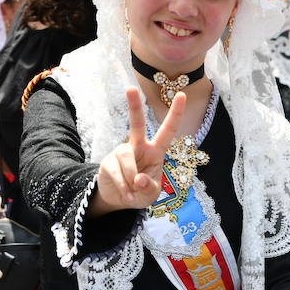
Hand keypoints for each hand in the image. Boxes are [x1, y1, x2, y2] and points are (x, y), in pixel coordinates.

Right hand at [92, 87, 185, 215]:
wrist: (119, 200)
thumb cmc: (141, 192)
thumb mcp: (151, 194)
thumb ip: (149, 187)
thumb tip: (138, 179)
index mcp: (155, 151)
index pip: (167, 130)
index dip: (175, 114)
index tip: (182, 94)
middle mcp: (138, 146)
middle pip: (137, 124)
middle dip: (134, 106)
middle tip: (130, 88)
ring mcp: (122, 152)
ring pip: (127, 158)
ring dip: (131, 179)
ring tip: (132, 191)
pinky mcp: (108, 162)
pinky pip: (117, 172)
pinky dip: (123, 187)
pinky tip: (124, 192)